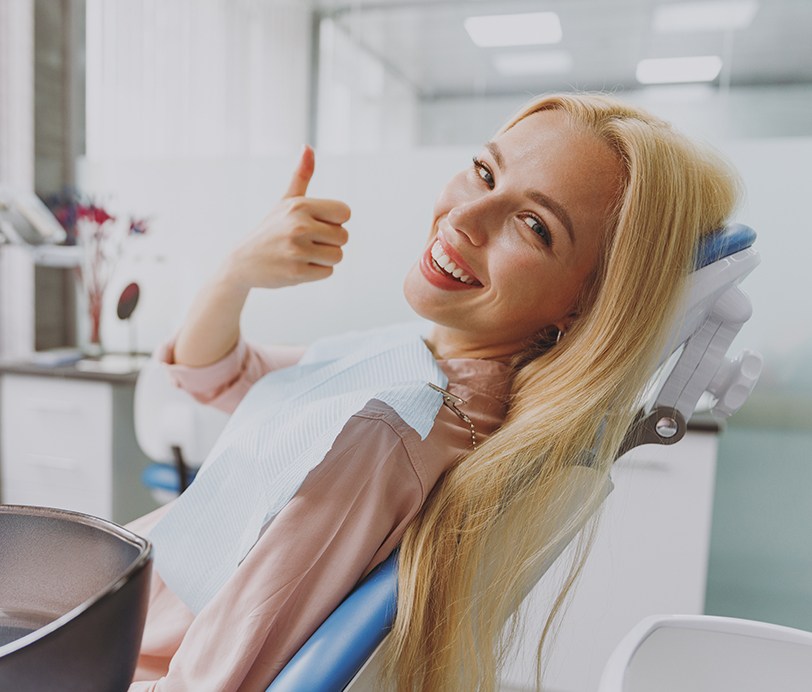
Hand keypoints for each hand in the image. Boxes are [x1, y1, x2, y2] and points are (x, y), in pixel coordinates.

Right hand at [222, 145, 350, 290]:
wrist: (243, 262)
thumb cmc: (271, 229)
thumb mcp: (286, 202)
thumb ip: (300, 175)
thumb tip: (308, 146)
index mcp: (299, 206)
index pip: (344, 212)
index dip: (334, 221)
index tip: (317, 224)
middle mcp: (299, 226)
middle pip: (344, 237)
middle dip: (330, 242)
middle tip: (307, 242)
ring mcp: (297, 250)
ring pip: (337, 256)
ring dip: (324, 258)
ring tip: (302, 254)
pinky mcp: (297, 272)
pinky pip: (327, 272)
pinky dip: (316, 271)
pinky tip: (298, 265)